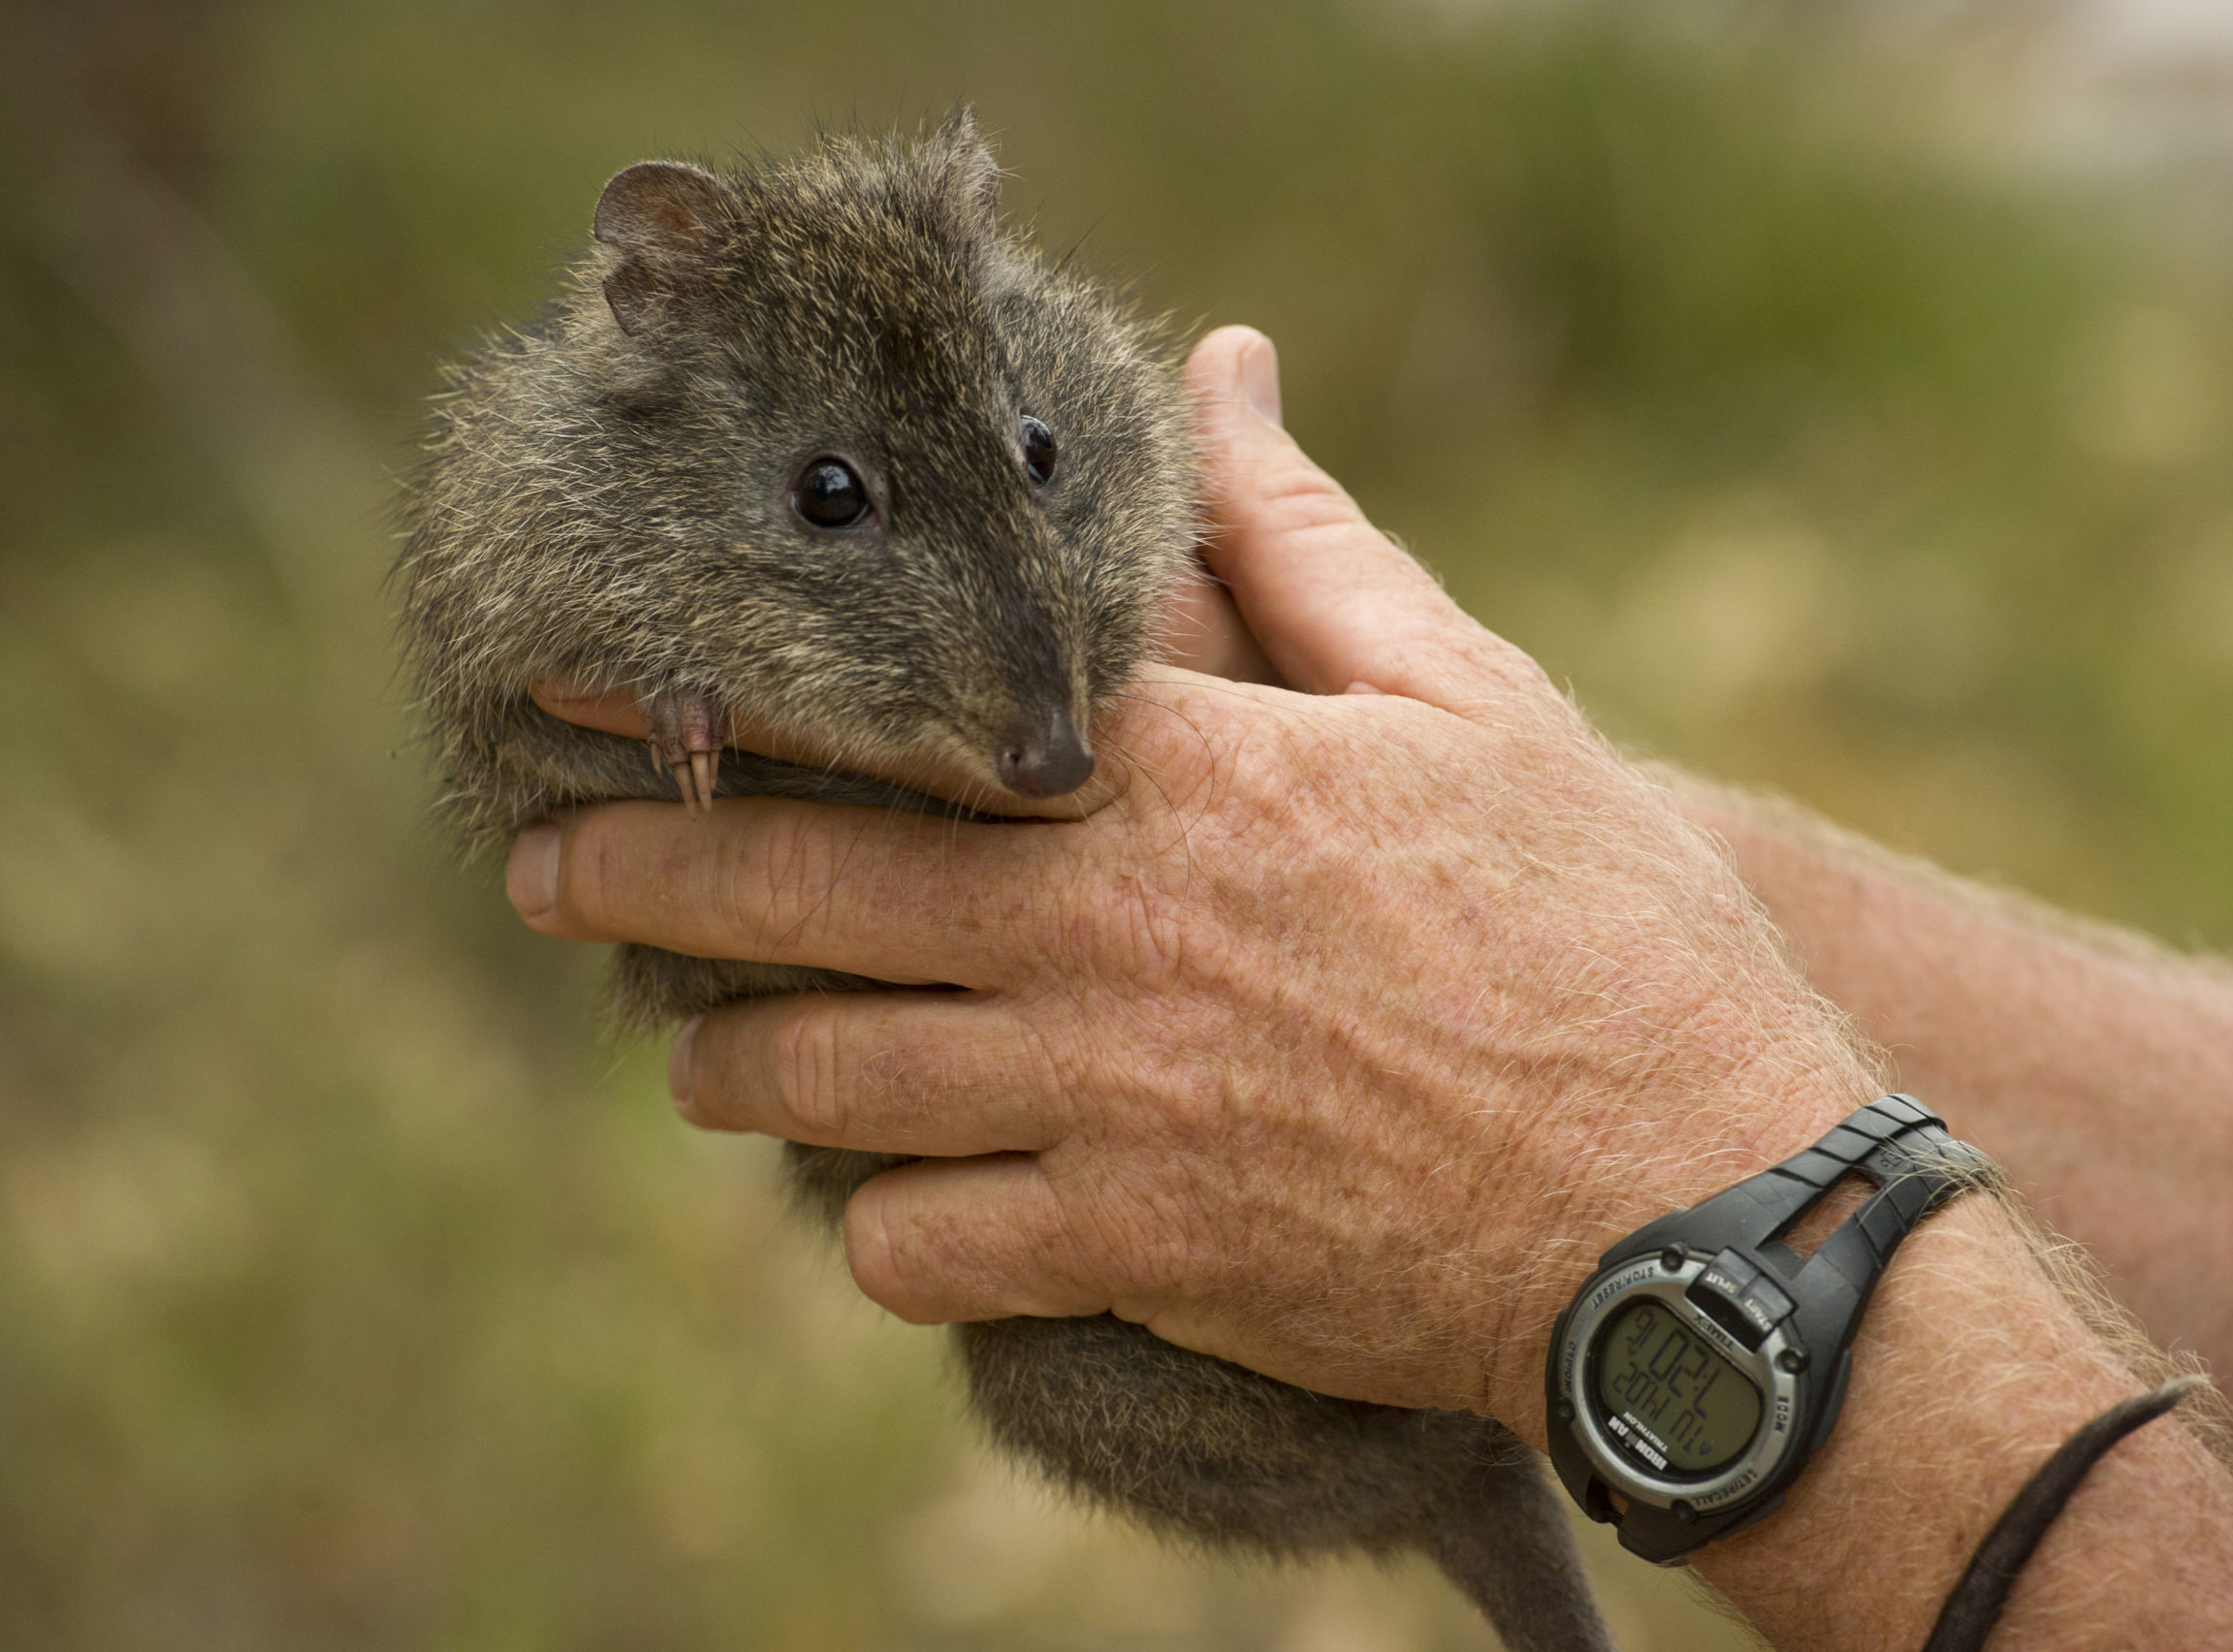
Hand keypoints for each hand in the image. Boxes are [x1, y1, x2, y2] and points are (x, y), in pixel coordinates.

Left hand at [508, 327, 1875, 1434]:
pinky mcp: (1135, 1253)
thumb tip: (1229, 366)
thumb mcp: (1474, 698)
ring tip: (704, 1060)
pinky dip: (883, 1232)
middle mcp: (1105, 929)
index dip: (735, 705)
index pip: (897, 712)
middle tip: (539, 873)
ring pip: (829, 1085)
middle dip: (638, 881)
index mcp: (1178, 774)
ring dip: (739, 1070)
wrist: (1693, 1205)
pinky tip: (891, 1207)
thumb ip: (1311, 540)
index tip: (618, 699)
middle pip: (800, 896)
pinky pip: (923, 1251)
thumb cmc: (1604, 932)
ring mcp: (1105, 1100)